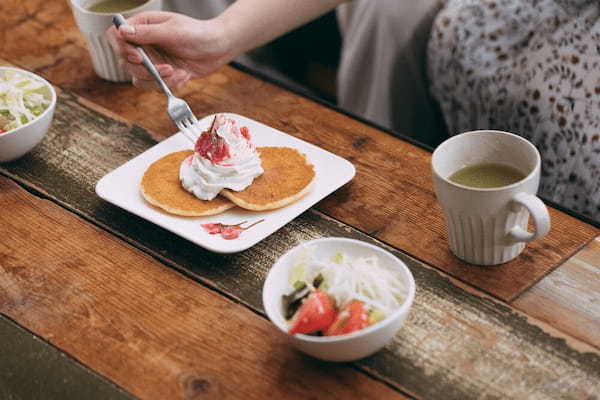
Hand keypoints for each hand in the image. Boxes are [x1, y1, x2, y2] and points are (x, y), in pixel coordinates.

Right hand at [108, 11, 231, 90]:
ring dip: (159, 80)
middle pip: (125, 62)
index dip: (122, 49)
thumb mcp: (173, 31)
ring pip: (138, 78)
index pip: (116, 37)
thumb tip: (122, 31)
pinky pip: (155, 86)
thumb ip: (147, 33)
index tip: (138, 57)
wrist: (218, 48)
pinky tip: (184, 75)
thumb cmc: (197, 33)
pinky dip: (170, 85)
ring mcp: (151, 60)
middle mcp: (143, 43)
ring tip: (179, 73)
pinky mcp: (161, 74)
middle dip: (146, 70)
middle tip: (167, 69)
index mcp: (142, 25)